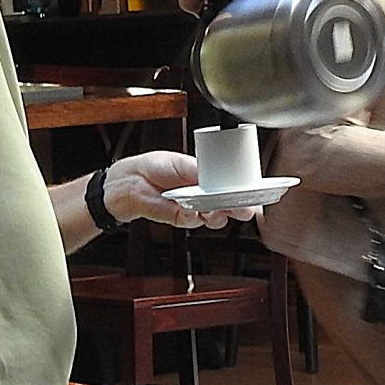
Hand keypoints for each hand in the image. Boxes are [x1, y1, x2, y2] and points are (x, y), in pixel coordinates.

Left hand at [104, 151, 262, 230]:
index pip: (232, 188)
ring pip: (215, 218)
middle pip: (229, 206)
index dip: (245, 193)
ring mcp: (193, 209)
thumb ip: (200, 172)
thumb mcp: (181, 163)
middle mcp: (203, 196)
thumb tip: (219, 177)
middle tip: (245, 207)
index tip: (254, 194)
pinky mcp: (180, 219)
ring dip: (218, 215)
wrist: (129, 181)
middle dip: (240, 209)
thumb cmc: (153, 167)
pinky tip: (192, 209)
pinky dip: (194, 216)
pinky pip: (193, 221)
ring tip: (216, 207)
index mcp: (207, 179)